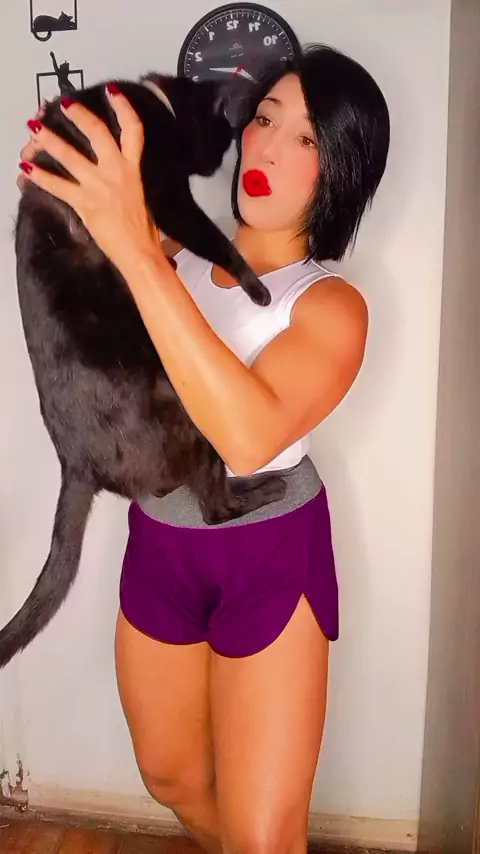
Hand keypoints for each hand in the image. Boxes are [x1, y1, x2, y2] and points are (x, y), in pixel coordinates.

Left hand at [18, 85, 159, 275]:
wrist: (140, 252)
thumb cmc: (143, 233)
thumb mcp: (140, 199)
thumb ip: (128, 183)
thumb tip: (120, 181)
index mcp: (133, 170)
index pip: (133, 131)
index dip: (124, 108)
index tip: (112, 93)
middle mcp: (116, 172)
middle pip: (97, 133)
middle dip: (79, 115)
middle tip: (63, 104)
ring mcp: (99, 186)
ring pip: (69, 155)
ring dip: (49, 139)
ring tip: (34, 129)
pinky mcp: (85, 203)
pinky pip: (57, 185)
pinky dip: (39, 177)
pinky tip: (26, 169)